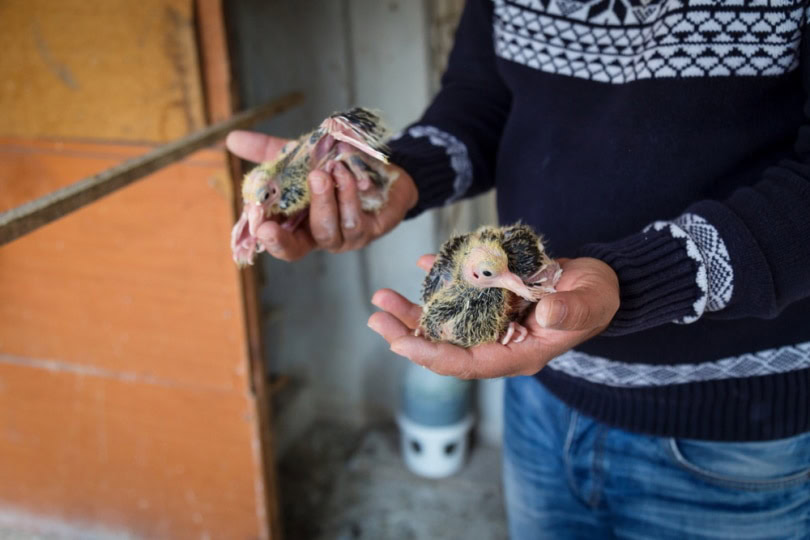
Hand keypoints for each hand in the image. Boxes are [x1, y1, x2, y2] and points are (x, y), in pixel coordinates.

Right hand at [226, 130, 418, 260]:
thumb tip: (231, 139)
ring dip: (325, 200)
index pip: (278, 244)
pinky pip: (354, 219)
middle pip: (298, 248)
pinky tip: (346, 174)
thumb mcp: (301, 158)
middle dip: (289, 232)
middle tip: (278, 211)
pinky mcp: (370, 230)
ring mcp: (346, 238)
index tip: (261, 229)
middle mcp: (320, 238)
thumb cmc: (338, 170)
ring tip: (325, 171)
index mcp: (298, 227)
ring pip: (329, 230)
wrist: (384, 170)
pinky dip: (348, 195)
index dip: (270, 241)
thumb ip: (268, 152)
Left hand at [368, 257, 619, 378]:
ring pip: (444, 324)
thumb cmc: (597, 298)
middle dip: (408, 334)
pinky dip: (439, 282)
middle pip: (446, 346)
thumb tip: (546, 311)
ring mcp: (493, 323)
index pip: (468, 363)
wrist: (599, 283)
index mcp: (519, 353)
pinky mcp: (491, 301)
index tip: (399, 344)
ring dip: (413, 311)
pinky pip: (458, 297)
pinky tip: (422, 264)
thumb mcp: (591, 303)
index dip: (432, 355)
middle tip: (377, 317)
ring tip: (382, 297)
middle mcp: (499, 342)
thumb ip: (570, 310)